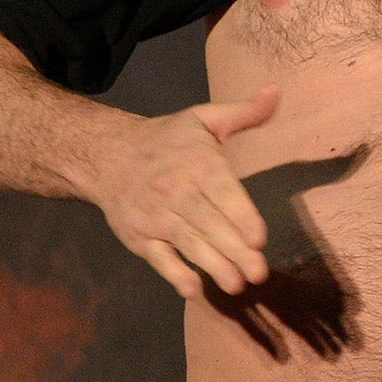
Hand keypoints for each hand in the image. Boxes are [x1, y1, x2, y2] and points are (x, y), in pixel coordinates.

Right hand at [91, 86, 278, 297]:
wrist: (106, 155)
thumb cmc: (167, 139)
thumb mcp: (204, 118)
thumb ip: (244, 112)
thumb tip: (275, 92)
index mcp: (197, 163)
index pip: (221, 191)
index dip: (240, 216)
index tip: (259, 238)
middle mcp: (176, 191)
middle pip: (208, 224)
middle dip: (234, 250)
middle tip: (259, 273)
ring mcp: (156, 217)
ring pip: (187, 244)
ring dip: (212, 266)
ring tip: (236, 285)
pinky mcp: (139, 237)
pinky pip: (158, 259)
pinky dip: (173, 275)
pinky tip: (193, 290)